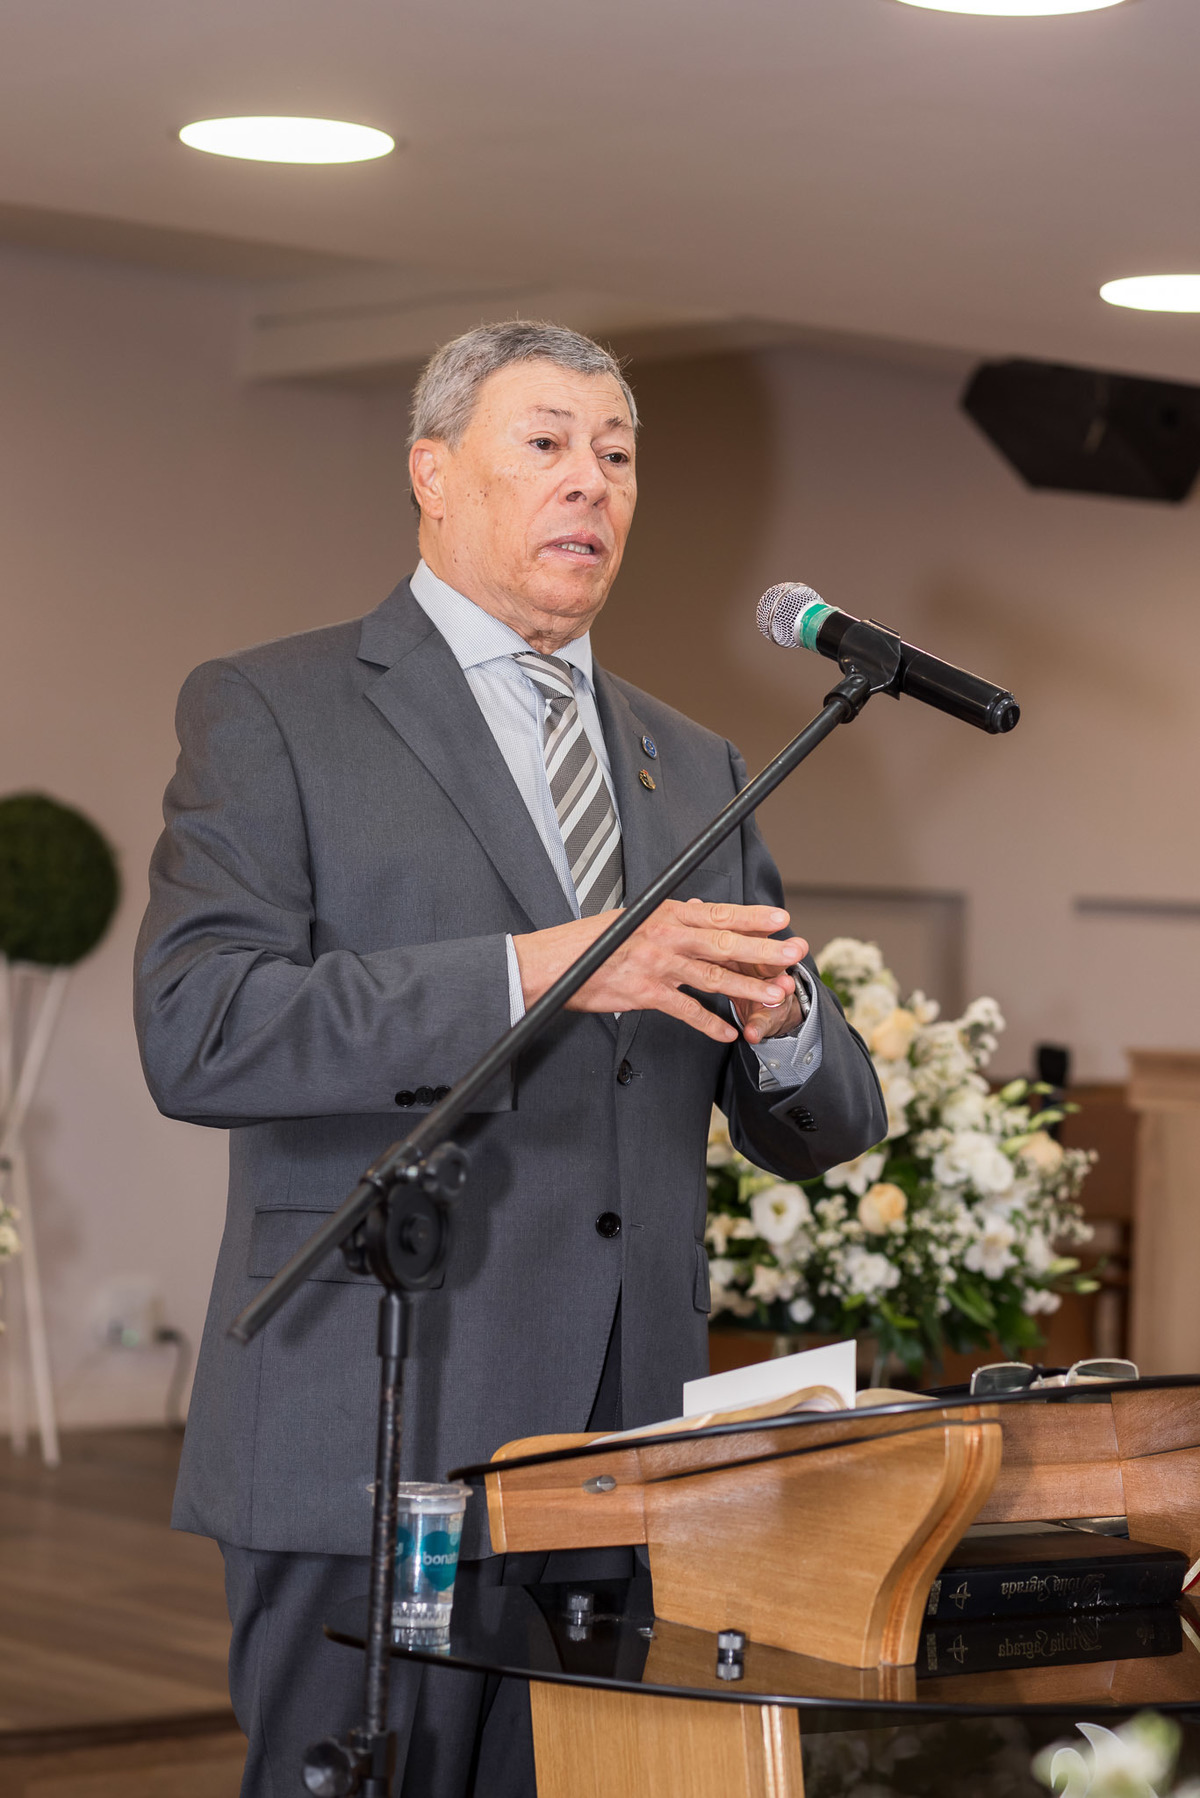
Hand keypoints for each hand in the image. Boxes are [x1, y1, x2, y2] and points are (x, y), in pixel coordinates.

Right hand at [513, 898, 805, 1043]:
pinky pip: (686, 1011)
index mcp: (664, 914)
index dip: (752, 916)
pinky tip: (728, 1032)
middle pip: (724, 943)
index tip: (782, 919)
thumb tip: (698, 909)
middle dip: (764, 950)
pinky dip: (709, 1023)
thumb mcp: (631, 917)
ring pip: (712, 977)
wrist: (552, 965)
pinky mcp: (645, 994)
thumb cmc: (590, 942)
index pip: (718, 913)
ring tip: (776, 996)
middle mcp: (665, 936)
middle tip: (794, 954)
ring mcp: (657, 965)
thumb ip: (668, 916)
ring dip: (748, 988)